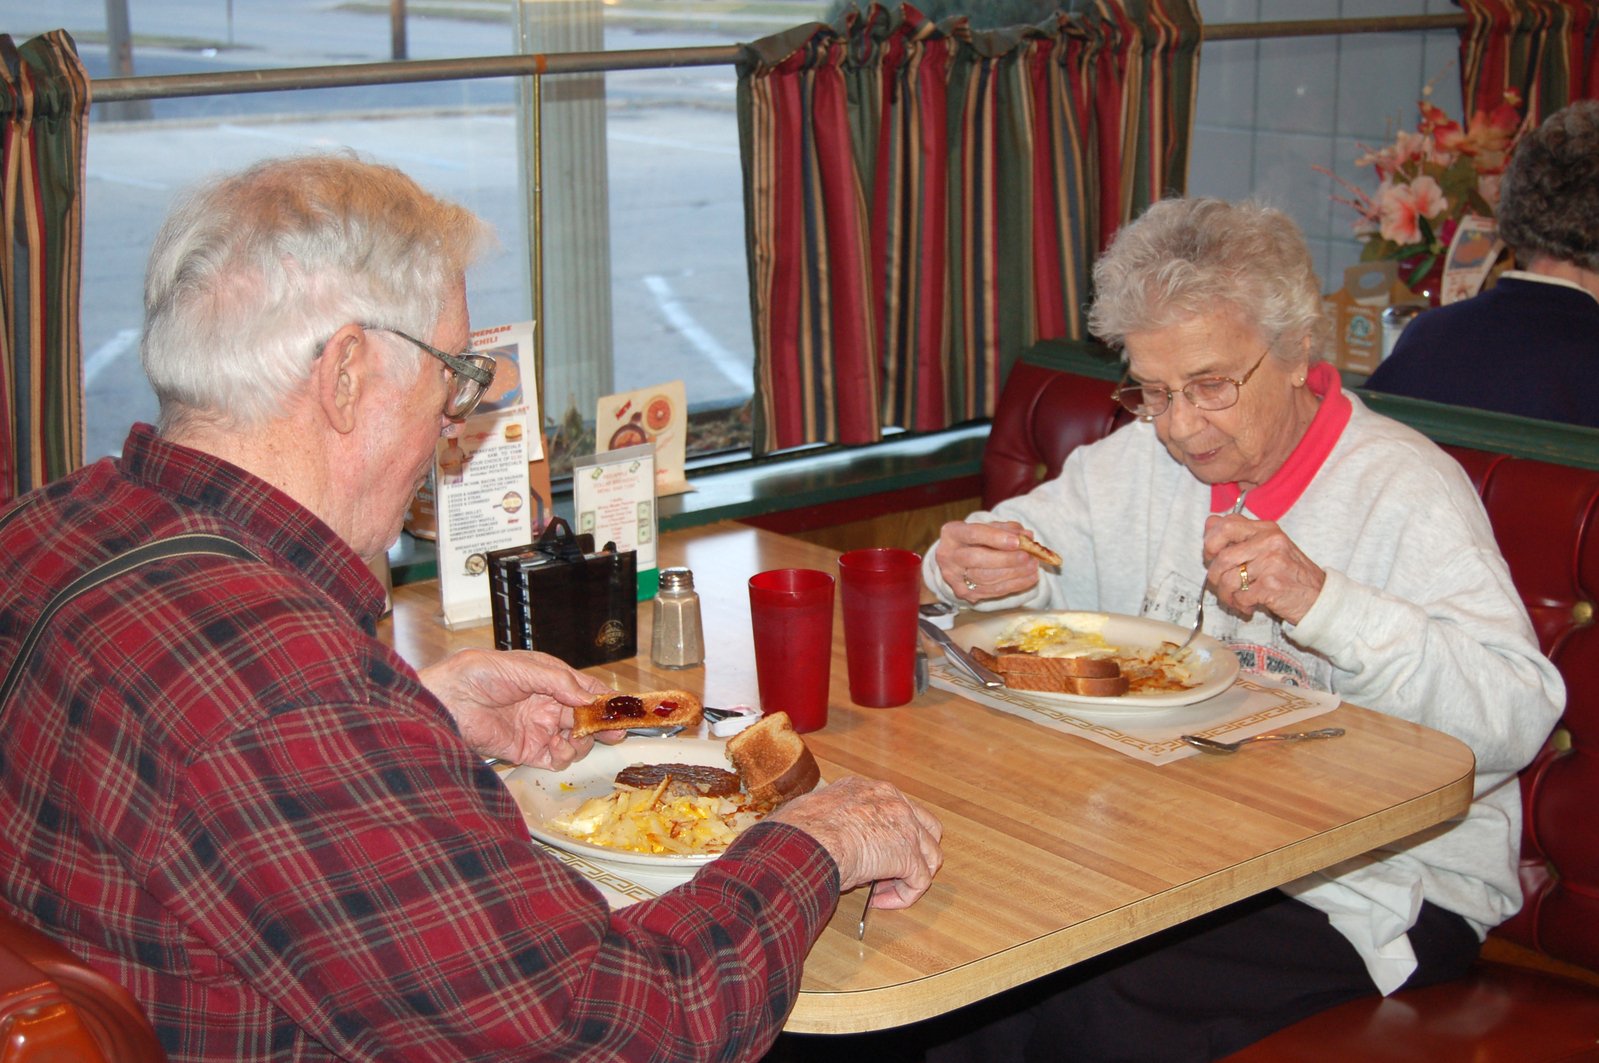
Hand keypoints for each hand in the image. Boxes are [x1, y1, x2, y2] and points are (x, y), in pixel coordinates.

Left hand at [416, 648, 615, 769]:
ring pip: (576, 741)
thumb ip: (557, 682)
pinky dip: (564, 757)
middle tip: (618, 732)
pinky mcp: (528, 751)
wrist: (447, 703)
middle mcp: (547, 705)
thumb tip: (586, 697)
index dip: (606, 699)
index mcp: (549, 680)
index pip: (586, 690)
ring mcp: (539, 729)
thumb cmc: (478, 675)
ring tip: (575, 739)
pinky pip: (557, 759)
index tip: (625, 708)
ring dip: (582, 742)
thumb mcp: (521, 668)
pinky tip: (558, 750)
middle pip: (586, 718)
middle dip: (603, 725)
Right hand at [769, 776, 942, 908]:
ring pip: (930, 854)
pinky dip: (904, 896)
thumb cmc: (800, 829)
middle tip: (889, 871)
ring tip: (884, 890)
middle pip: (925, 826)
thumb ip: (834, 823)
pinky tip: (879, 902)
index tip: (870, 853)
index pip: (895, 808)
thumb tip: (826, 841)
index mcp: (869, 789)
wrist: (807, 839)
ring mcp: (906, 827)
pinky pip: (919, 882)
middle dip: (914, 850)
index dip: (888, 834)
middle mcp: (893, 801)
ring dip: (910, 875)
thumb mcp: (818, 813)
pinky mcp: (909, 856)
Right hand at [935, 519, 1042, 603]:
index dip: (996, 538)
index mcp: (952, 533)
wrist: (958, 559)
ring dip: (1014, 574)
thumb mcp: (988, 528)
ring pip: (985, 578)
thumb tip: (1028, 537)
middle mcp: (948, 555)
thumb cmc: (976, 540)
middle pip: (976, 559)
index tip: (1018, 541)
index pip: (974, 534)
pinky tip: (1029, 578)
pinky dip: (1014, 585)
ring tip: (1033, 567)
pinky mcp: (963, 592)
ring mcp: (953, 576)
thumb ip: (1007, 530)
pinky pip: (992, 591)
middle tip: (1028, 557)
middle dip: (1006, 559)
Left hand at [1201, 512, 1324, 624]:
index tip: (1212, 556)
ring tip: (1236, 599)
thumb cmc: (1290, 573)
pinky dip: (1240, 605)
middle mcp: (1269, 542)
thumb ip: (1242, 536)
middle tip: (1220, 583)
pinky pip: (1240, 596)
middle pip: (1221, 555)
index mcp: (1266, 529)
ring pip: (1227, 579)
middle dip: (1214, 574)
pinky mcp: (1272, 586)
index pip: (1224, 524)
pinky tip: (1249, 606)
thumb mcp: (1270, 547)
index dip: (1210, 542)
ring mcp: (1271, 563)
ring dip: (1226, 595)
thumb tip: (1209, 525)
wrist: (1319, 597)